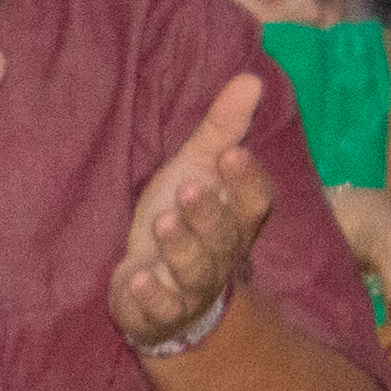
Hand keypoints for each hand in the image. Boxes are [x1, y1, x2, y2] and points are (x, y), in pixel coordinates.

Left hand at [107, 70, 274, 350]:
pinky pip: (160, 309)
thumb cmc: (180, 216)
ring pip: (195, 271)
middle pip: (225, 238)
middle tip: (188, 188)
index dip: (246, 181)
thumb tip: (250, 78)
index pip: (255, 203)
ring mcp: (190, 287)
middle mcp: (221, 255)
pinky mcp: (158, 312)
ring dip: (180, 247)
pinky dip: (150, 295)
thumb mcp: (195, 168)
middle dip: (209, 214)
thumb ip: (221, 129)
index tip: (232, 154)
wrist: (152, 282)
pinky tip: (136, 278)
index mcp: (236, 219)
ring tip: (162, 223)